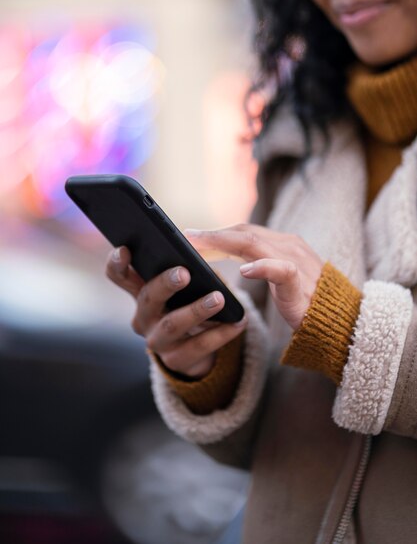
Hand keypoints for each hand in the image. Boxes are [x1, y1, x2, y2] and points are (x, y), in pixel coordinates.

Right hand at [106, 246, 247, 377]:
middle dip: (165, 284)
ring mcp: (156, 341)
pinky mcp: (175, 360)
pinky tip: (237, 322)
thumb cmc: (188, 304)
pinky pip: (199, 346)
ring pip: (172, 325)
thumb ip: (182, 269)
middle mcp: (143, 317)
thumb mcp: (182, 287)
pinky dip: (220, 333)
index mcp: (140, 292)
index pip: (119, 275)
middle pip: (148, 298)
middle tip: (184, 273)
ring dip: (196, 310)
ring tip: (218, 298)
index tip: (126, 249)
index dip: (117, 263)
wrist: (196, 350)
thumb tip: (200, 248)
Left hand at [185, 224, 323, 329]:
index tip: (190, 237)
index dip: (216, 232)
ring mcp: (295, 260)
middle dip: (212, 234)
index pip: (243, 231)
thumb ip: (262, 264)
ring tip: (199, 246)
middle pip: (243, 232)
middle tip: (185, 237)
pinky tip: (244, 270)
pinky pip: (280, 269)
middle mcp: (288, 245)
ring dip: (223, 241)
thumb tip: (235, 263)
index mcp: (282, 243)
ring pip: (254, 243)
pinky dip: (262, 267)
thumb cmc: (307, 300)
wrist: (340, 319)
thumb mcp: (280, 277)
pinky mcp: (300, 282)